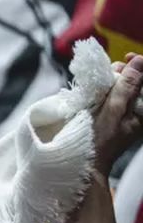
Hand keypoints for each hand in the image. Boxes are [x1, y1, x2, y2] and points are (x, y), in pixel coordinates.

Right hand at [94, 55, 142, 176]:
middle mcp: (139, 111)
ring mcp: (127, 114)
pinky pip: (115, 95)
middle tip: (111, 72)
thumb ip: (128, 86)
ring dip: (115, 80)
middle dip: (126, 72)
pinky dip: (107, 89)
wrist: (84, 163)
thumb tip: (140, 62)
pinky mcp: (114, 116)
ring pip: (126, 86)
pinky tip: (99, 91)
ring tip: (103, 82)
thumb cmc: (99, 140)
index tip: (127, 59)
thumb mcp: (114, 110)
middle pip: (138, 81)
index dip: (141, 66)